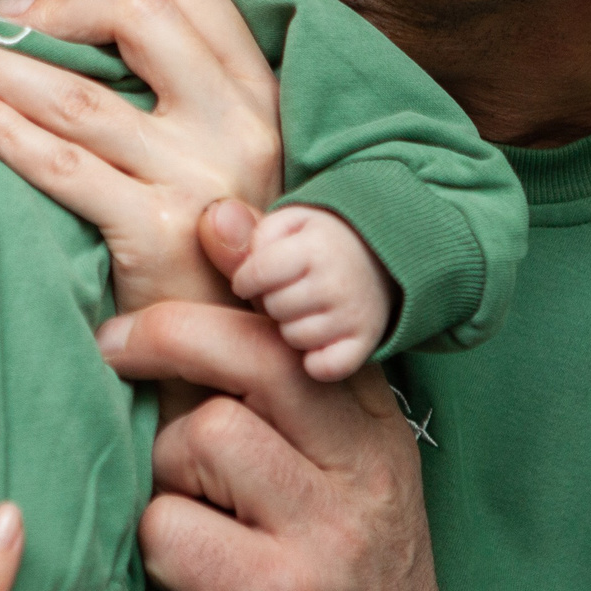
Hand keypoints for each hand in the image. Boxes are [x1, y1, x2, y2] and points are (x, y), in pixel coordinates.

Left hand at [0, 0, 281, 311]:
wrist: (234, 357)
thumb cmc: (211, 249)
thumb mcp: (225, 155)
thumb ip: (186, 94)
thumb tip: (84, 24)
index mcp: (257, 95)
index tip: (39, 12)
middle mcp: (238, 125)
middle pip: (137, 18)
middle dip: (42, 13)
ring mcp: (199, 177)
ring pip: (79, 97)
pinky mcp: (159, 233)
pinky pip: (64, 166)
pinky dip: (6, 133)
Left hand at [94, 203, 485, 590]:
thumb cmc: (340, 565)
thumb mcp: (343, 470)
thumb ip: (289, 378)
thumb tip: (223, 230)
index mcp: (375, 428)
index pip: (308, 322)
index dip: (252, 264)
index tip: (208, 223)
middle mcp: (362, 470)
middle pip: (255, 356)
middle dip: (168, 333)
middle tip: (112, 343)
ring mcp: (323, 534)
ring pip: (203, 435)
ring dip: (166, 464)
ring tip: (185, 500)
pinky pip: (169, 526)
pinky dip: (156, 539)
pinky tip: (185, 563)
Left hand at [228, 206, 390, 382]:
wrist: (379, 260)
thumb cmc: (316, 242)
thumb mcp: (286, 225)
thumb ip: (248, 231)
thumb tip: (210, 223)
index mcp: (316, 245)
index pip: (258, 274)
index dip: (246, 280)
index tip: (250, 280)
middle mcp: (339, 280)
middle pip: (274, 308)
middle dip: (272, 301)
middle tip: (286, 292)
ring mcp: (355, 314)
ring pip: (294, 338)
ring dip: (290, 328)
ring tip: (303, 311)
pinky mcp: (364, 343)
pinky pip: (325, 367)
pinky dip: (315, 362)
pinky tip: (315, 344)